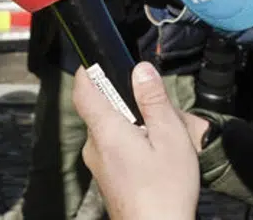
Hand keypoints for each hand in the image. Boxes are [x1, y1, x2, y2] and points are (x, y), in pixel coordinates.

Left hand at [76, 63, 198, 219]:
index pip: (83, 91)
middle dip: (121, 102)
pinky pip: (112, 150)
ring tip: (158, 137)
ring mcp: (98, 165)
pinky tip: (152, 158)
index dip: (86, 72)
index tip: (95, 61)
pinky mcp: (106, 179)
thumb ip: (154, 101)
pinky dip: (128, 144)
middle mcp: (94, 147)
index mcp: (105, 131)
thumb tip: (141, 69)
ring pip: (107, 131)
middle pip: (98, 110)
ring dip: (128, 126)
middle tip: (151, 107)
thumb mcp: (170, 138)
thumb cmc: (165, 190)